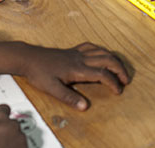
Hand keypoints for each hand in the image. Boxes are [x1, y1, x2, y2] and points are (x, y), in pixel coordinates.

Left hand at [0, 42, 130, 110]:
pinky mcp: (72, 50)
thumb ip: (69, 98)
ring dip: (113, 59)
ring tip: (119, 68)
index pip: (102, 74)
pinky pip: (91, 46)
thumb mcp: (52, 89)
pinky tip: (102, 54)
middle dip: (120, 69)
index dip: (113, 82)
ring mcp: (76, 52)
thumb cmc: (39, 73)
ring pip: (101, 51)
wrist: (28, 57)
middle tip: (126, 79)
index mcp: (77, 69)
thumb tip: (85, 106)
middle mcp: (80, 58)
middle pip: (107, 59)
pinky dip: (101, 50)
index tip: (119, 91)